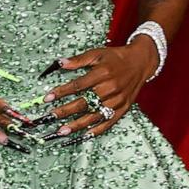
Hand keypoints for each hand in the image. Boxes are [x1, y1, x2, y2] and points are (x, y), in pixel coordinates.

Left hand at [39, 40, 157, 140]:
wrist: (140, 62)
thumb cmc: (117, 57)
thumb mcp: (97, 53)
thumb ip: (78, 60)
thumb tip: (59, 63)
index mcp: (103, 73)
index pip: (78, 85)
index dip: (62, 92)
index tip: (47, 98)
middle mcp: (110, 88)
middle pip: (84, 102)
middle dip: (65, 111)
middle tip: (51, 117)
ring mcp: (117, 100)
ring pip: (94, 115)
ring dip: (77, 124)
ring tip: (63, 130)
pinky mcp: (123, 108)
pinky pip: (109, 122)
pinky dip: (97, 130)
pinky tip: (85, 135)